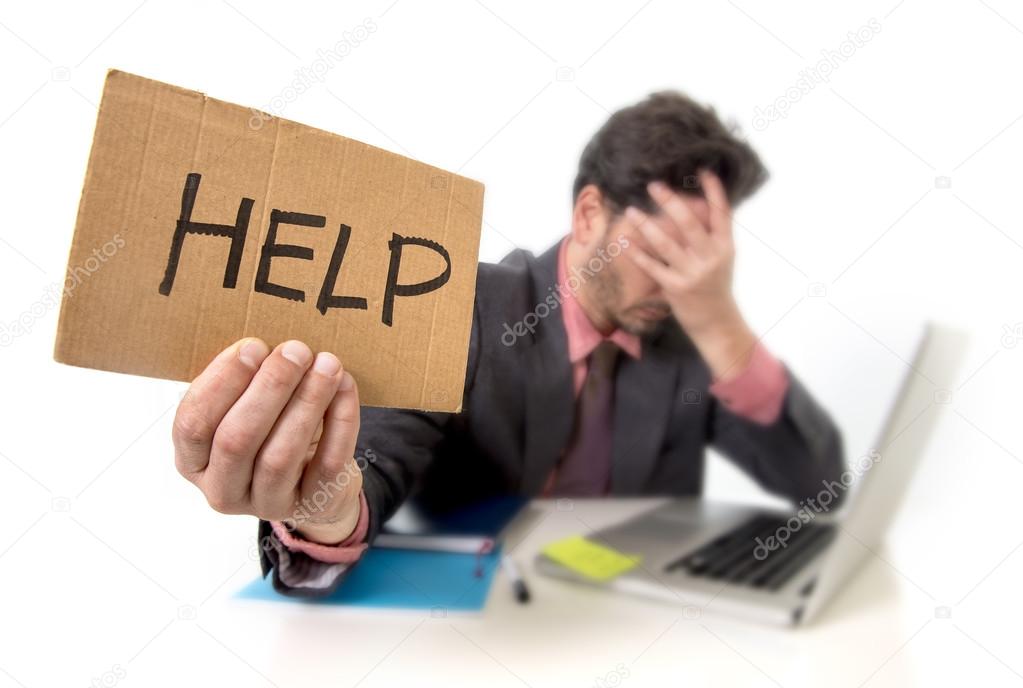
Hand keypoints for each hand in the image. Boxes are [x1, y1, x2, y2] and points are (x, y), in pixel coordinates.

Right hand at [172, 338, 362, 544]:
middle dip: (269, 388)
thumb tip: (268, 346)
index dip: (221, 383)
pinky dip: (341, 421)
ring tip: (327, 364)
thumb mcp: (246, 409)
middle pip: (237, 440)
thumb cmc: (272, 432)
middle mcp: (222, 489)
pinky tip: (345, 387)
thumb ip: (245, 383)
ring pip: (280, 456)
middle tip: (296, 350)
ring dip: (306, 402)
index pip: (193, 425)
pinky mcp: (311, 506)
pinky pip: (328, 464)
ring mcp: (266, 504)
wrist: (316, 481)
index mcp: (193, 461)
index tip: (253, 346)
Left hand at [624, 169, 756, 380]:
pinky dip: (637, 253)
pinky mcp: (675, 288)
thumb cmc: (716, 286)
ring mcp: (692, 273)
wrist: (717, 322)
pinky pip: (652, 266)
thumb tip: (697, 205)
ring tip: (631, 210)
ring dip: (646, 224)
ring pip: (665, 243)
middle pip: (688, 223)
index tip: (703, 171)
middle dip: (670, 202)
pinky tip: (624, 241)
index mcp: (725, 247)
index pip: (722, 213)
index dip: (714, 192)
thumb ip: (712, 236)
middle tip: (654, 185)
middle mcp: (710, 257)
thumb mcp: (723, 259)